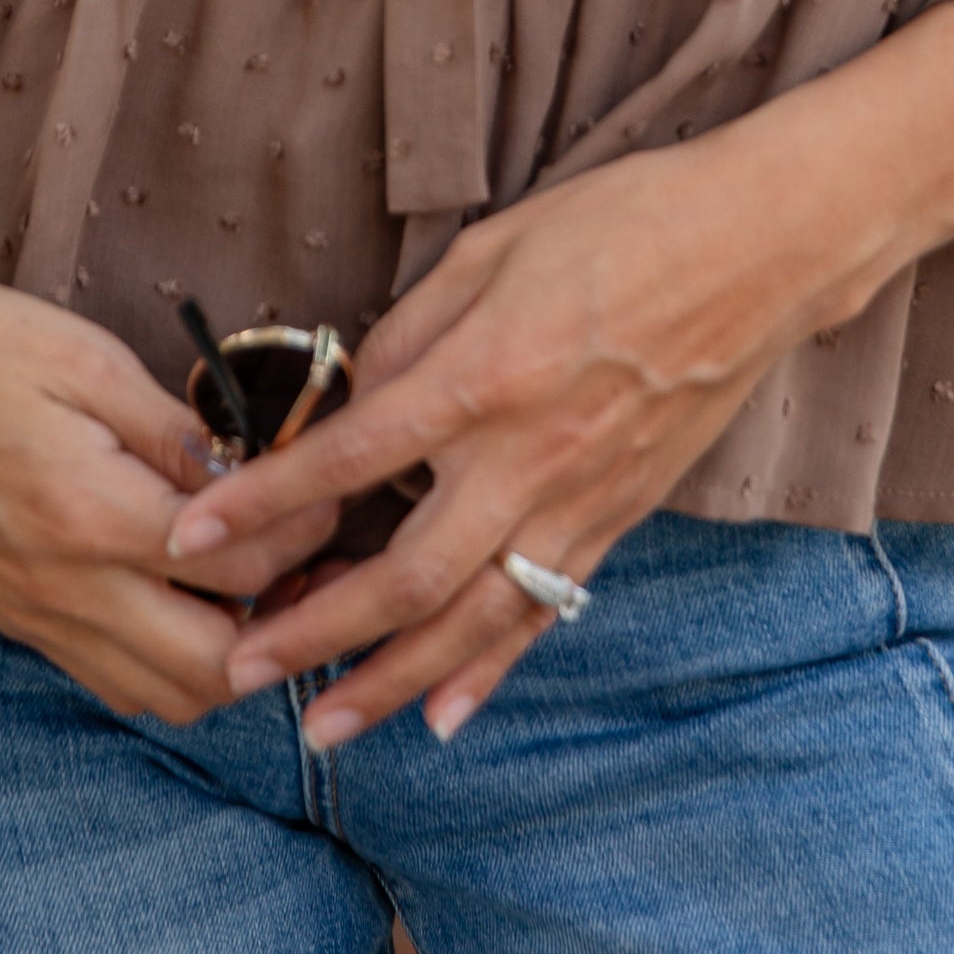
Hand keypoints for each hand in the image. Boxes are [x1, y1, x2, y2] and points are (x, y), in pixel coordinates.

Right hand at [0, 204, 338, 723]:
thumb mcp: (80, 357)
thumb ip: (173, 428)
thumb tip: (253, 468)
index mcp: (88, 515)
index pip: (241, 568)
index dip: (306, 536)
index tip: (330, 490)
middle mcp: (62, 587)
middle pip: (212, 673)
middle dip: (285, 631)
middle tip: (316, 566)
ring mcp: (33, 613)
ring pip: (161, 696)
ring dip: (229, 661)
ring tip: (263, 590)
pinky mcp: (12, 616)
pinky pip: (110, 678)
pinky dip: (167, 663)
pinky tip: (190, 600)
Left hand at [163, 4, 953, 749]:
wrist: (762, 251)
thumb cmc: (622, 223)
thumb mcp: (492, 250)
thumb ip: (412, 335)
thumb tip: (347, 405)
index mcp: (487, 374)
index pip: (350, 459)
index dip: (262, 505)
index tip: (191, 537)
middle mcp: (530, 455)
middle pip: (406, 576)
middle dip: (314, 635)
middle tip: (238, 670)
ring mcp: (581, 498)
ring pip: (473, 619)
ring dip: (390, 682)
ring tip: (324, 729)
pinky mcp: (619, 518)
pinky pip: (544, 610)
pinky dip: (490, 669)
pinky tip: (442, 714)